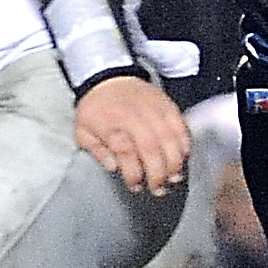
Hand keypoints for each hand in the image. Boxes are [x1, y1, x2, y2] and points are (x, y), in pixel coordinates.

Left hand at [75, 73, 191, 194]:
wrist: (108, 78)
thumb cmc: (96, 109)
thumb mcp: (83, 131)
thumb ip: (96, 152)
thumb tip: (113, 167)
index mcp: (110, 125)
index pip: (125, 153)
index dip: (133, 174)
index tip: (136, 186)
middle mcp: (133, 116)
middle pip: (150, 148)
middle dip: (157, 173)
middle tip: (159, 189)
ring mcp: (152, 109)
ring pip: (169, 138)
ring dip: (174, 162)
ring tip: (174, 177)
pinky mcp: (166, 104)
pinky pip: (181, 125)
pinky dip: (185, 143)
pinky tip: (183, 157)